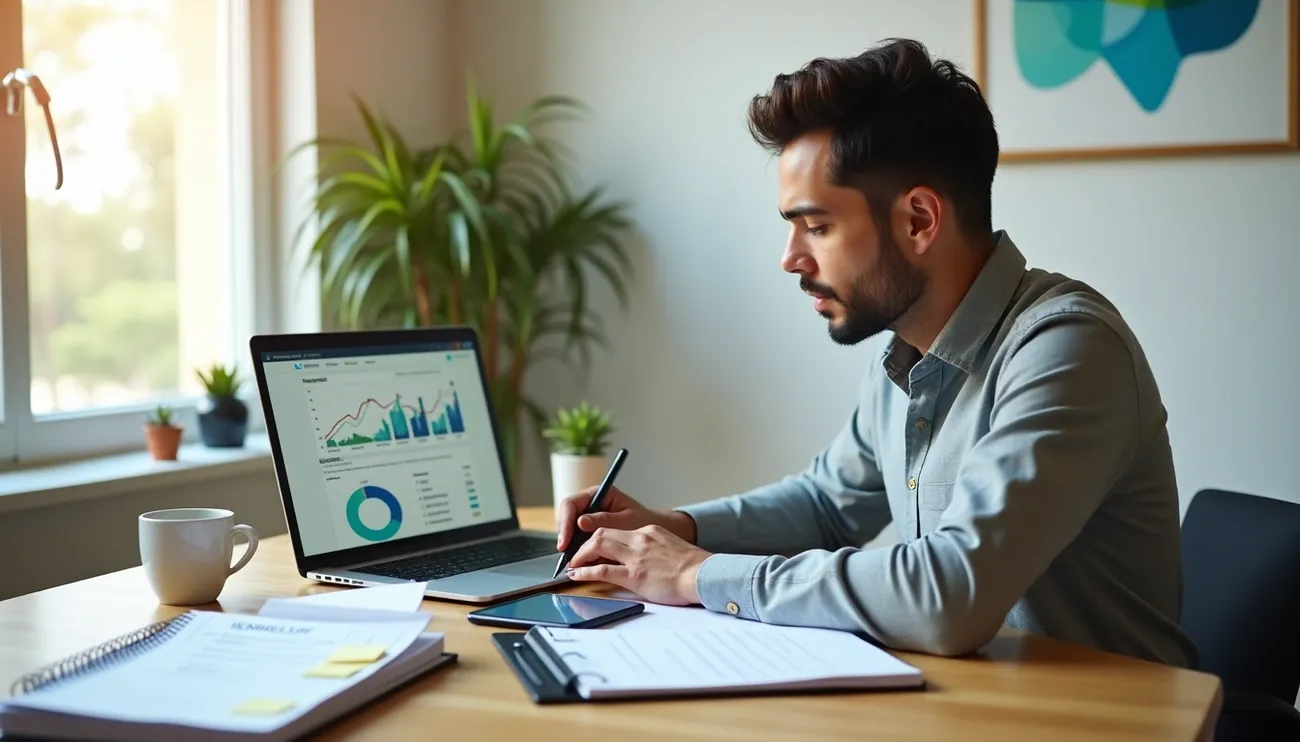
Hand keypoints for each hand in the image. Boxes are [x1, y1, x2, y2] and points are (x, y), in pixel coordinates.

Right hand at [555, 486, 696, 550]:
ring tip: (572, 562)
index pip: (571, 504)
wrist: (661, 531)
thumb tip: (580, 522)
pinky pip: (582, 539)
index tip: (565, 541)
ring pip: (573, 530)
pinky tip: (581, 563)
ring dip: (571, 545)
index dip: (565, 523)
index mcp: (599, 493)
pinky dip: (580, 550)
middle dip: (565, 535)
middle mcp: (592, 503)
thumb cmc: (647, 522)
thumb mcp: (627, 521)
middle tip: (566, 555)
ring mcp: (592, 517)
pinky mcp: (595, 531)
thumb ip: (604, 521)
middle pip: (568, 517)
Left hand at [565, 525, 709, 604]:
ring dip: (581, 556)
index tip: (592, 547)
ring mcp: (636, 556)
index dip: (599, 537)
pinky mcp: (634, 575)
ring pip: (598, 546)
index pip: (617, 529)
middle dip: (585, 544)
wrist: (704, 575)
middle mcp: (640, 539)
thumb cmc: (693, 568)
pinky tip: (577, 575)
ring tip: (573, 565)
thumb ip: (654, 549)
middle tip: (577, 555)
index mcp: (649, 531)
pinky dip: (585, 572)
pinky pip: (602, 570)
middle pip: (602, 533)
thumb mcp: (671, 548)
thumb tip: (644, 560)